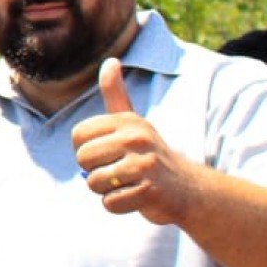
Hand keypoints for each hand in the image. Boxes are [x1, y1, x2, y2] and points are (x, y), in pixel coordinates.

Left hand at [72, 58, 204, 225]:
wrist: (188, 189)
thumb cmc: (151, 154)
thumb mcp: (134, 122)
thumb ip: (116, 95)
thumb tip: (110, 61)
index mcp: (127, 121)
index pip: (78, 136)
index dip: (87, 149)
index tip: (108, 152)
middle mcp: (136, 138)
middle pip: (83, 159)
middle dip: (94, 171)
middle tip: (119, 171)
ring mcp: (144, 164)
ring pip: (94, 183)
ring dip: (107, 190)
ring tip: (129, 183)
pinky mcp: (150, 191)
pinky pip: (110, 203)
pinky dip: (119, 205)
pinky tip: (136, 197)